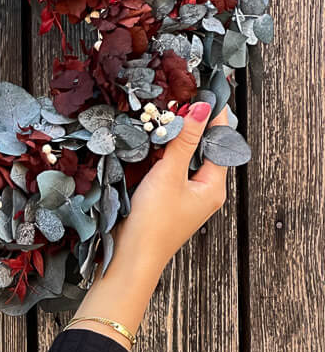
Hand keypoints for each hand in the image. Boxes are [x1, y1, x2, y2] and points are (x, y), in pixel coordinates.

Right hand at [112, 99, 231, 273]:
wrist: (131, 259)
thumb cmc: (153, 222)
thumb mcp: (169, 175)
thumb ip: (183, 141)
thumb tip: (200, 110)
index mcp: (214, 187)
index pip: (220, 142)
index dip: (212, 117)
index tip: (203, 93)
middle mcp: (204, 192)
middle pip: (204, 151)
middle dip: (192, 127)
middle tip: (178, 103)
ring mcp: (186, 199)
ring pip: (186, 161)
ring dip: (175, 142)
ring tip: (164, 120)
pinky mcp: (167, 203)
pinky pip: (171, 173)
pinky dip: (163, 158)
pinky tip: (150, 148)